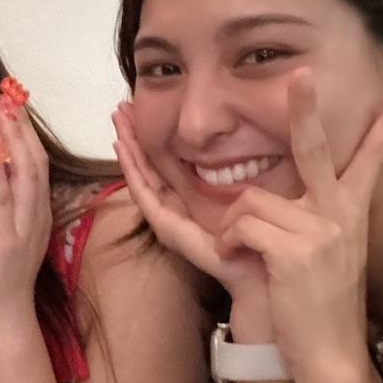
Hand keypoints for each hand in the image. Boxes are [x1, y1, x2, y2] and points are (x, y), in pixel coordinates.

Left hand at [0, 104, 51, 324]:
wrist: (0, 319)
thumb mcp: (3, 236)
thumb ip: (1, 207)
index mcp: (34, 214)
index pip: (34, 163)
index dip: (26, 132)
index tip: (13, 104)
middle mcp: (35, 216)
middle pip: (35, 160)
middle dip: (24, 126)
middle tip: (11, 93)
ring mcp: (24, 228)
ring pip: (26, 174)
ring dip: (15, 140)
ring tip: (4, 109)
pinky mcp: (6, 241)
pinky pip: (5, 201)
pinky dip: (0, 173)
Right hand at [111, 101, 268, 307]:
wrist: (264, 273)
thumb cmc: (266, 235)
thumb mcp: (255, 192)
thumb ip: (247, 171)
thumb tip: (257, 136)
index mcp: (195, 202)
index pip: (167, 166)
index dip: (154, 139)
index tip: (144, 111)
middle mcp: (178, 211)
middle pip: (149, 169)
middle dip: (135, 138)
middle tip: (121, 109)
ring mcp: (170, 220)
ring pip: (141, 177)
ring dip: (128, 148)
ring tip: (116, 120)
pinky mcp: (169, 229)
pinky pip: (145, 194)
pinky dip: (132, 170)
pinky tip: (122, 147)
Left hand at [214, 72, 382, 374]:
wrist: (330, 353)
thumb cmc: (318, 304)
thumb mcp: (326, 252)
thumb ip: (313, 218)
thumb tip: (289, 196)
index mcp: (349, 210)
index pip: (370, 156)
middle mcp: (339, 213)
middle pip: (314, 148)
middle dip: (306, 108)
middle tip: (302, 74)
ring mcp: (320, 230)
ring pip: (250, 200)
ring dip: (231, 227)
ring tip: (240, 255)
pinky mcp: (294, 250)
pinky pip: (241, 225)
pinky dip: (228, 244)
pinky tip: (238, 264)